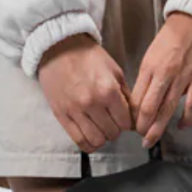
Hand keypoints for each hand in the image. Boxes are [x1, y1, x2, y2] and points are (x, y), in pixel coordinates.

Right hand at [37, 34, 134, 151]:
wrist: (58, 47)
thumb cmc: (88, 57)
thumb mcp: (114, 70)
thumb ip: (125, 94)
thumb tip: (133, 114)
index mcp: (108, 90)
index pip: (126, 122)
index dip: (128, 122)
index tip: (124, 118)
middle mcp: (92, 103)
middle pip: (112, 133)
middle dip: (116, 129)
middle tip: (112, 121)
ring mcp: (75, 111)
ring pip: (97, 140)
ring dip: (102, 137)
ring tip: (101, 128)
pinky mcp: (61, 115)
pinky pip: (78, 141)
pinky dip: (88, 144)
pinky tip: (91, 137)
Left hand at [130, 13, 191, 147]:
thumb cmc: (174, 36)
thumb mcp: (153, 54)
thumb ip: (148, 76)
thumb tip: (143, 98)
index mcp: (150, 67)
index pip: (136, 98)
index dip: (132, 115)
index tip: (130, 124)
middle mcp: (164, 74)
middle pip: (149, 108)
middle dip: (142, 127)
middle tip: (140, 137)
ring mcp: (183, 79)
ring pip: (167, 110)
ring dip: (158, 128)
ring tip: (151, 140)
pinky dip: (185, 119)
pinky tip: (180, 126)